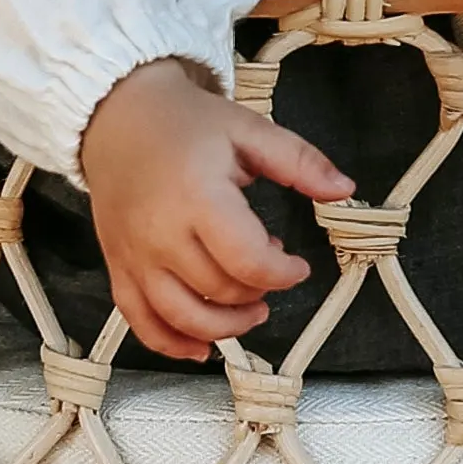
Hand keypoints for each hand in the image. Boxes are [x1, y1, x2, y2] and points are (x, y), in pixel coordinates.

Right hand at [79, 58, 352, 360]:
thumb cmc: (186, 123)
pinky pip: (142, 323)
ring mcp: (135, 256)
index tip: (298, 265)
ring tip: (252, 309)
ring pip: (183, 318)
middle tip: (270, 267)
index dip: (283, 274)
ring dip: (226, 326)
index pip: (247, 261)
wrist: (117, 116)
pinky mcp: (117, 267)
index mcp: (198, 197)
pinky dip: (171, 344)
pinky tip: (201, 347)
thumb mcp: (248, 130)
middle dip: (258, 290)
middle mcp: (161, 234)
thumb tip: (345, 190)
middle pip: (219, 291)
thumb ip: (299, 161)